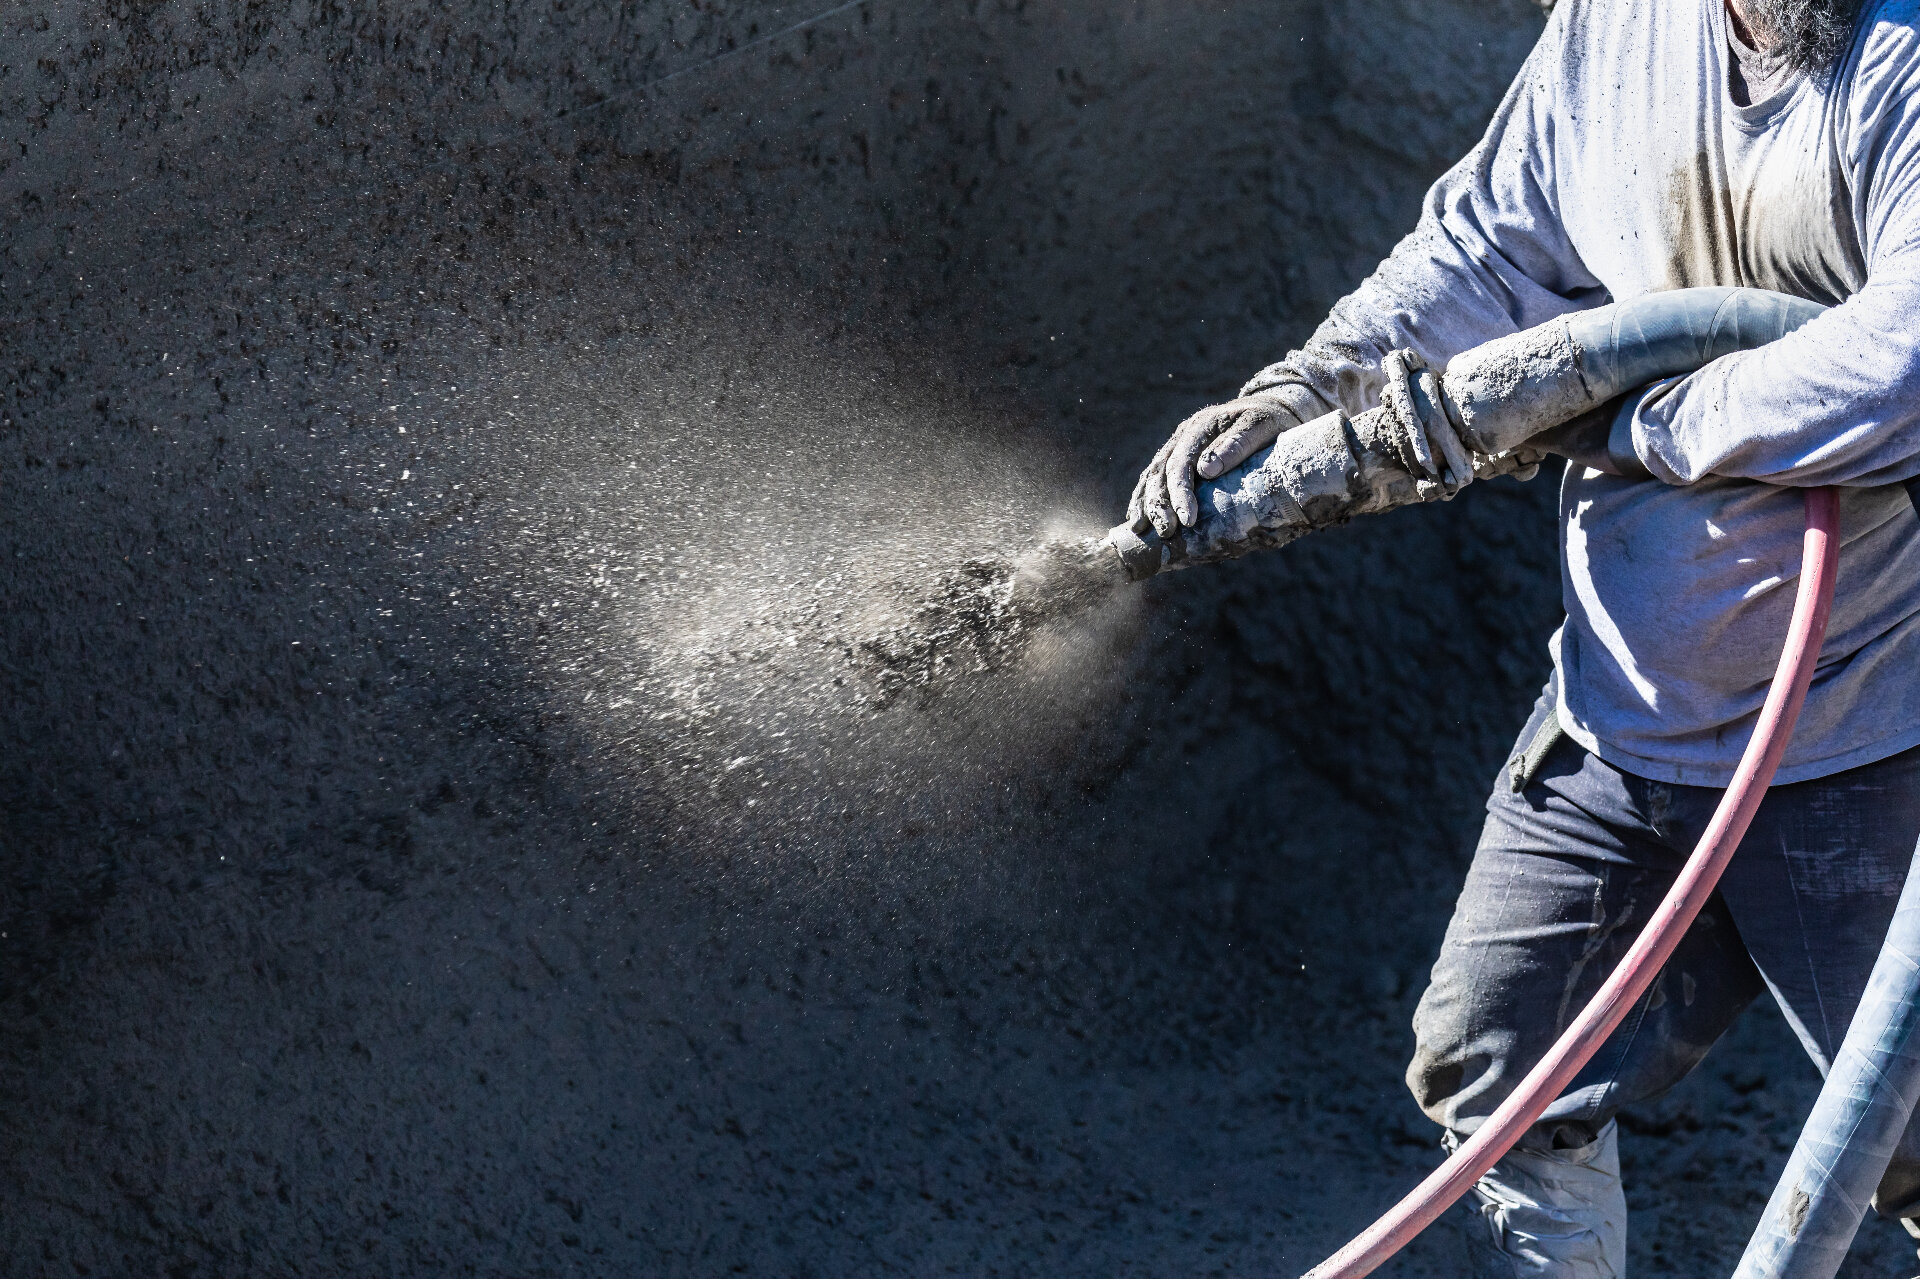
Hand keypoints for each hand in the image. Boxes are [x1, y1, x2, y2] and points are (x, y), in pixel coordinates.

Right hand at [1127, 394, 1301, 535]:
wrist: (1272, 408)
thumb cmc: (1272, 422)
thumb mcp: (1262, 426)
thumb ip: (1238, 443)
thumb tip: (1206, 470)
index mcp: (1202, 425)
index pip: (1182, 462)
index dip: (1180, 492)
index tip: (1188, 520)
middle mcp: (1184, 434)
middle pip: (1161, 470)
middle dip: (1159, 503)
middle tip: (1166, 532)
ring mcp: (1178, 444)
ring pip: (1152, 474)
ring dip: (1146, 503)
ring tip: (1141, 529)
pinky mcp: (1177, 455)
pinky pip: (1153, 476)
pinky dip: (1143, 497)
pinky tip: (1138, 518)